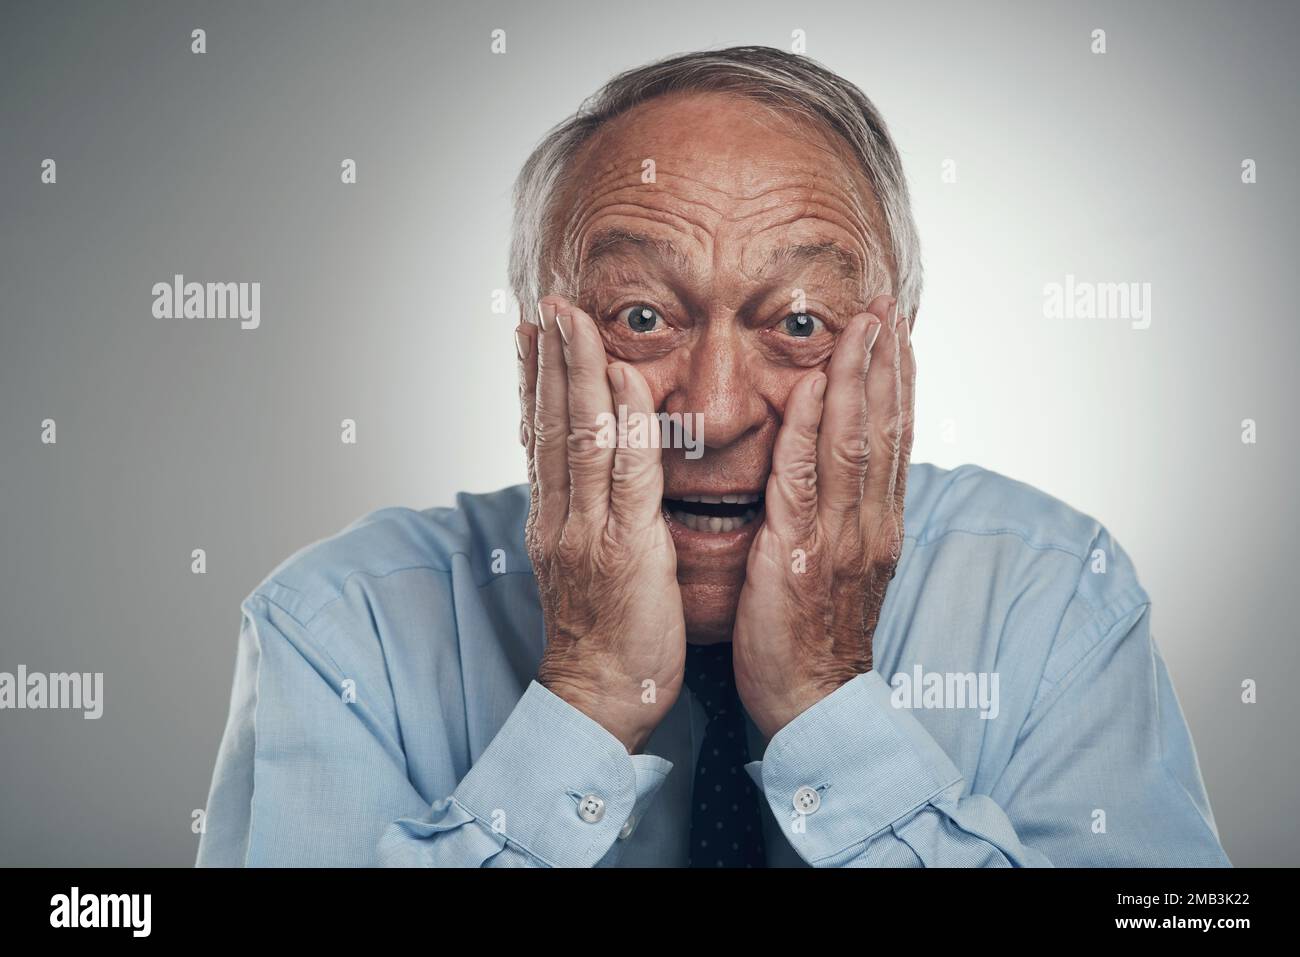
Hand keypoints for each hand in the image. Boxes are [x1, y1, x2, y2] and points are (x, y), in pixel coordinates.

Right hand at [516, 296, 685, 753]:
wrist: (601, 699)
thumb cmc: (604, 638)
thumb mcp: (584, 568)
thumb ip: (586, 518)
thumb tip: (590, 481)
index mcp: (554, 520)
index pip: (541, 438)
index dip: (536, 383)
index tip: (533, 336)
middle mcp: (561, 517)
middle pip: (552, 425)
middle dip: (549, 360)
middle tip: (547, 305)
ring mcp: (588, 530)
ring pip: (580, 437)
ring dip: (577, 372)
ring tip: (572, 319)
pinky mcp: (624, 548)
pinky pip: (625, 475)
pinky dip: (624, 423)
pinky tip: (624, 379)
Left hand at [731, 295, 914, 740]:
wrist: (813, 704)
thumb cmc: (815, 637)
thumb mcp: (838, 569)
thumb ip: (839, 518)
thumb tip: (833, 475)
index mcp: (878, 527)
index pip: (893, 442)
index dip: (897, 385)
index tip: (896, 335)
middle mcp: (869, 526)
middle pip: (883, 430)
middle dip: (884, 364)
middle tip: (884, 308)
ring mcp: (840, 540)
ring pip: (853, 445)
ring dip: (857, 380)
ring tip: (861, 328)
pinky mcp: (799, 556)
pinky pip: (804, 482)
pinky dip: (808, 431)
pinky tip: (810, 390)